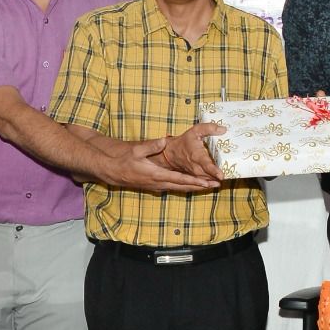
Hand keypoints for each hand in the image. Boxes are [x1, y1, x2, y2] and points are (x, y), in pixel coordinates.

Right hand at [102, 138, 220, 192]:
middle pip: (184, 187)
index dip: (195, 182)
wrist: (113, 171)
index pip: (180, 180)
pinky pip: (174, 188)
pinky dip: (185, 186)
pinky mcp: (156, 186)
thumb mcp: (136, 150)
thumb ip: (152, 145)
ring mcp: (157, 186)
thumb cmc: (125, 160)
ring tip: (209, 187)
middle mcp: (159, 183)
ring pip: (180, 188)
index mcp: (156, 175)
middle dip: (200, 187)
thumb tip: (164, 140)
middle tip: (216, 186)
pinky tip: (192, 185)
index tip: (207, 183)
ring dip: (194, 188)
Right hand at [158, 123, 224, 180]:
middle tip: (229, 178)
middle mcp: (195, 167)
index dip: (214, 171)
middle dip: (217, 178)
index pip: (206, 165)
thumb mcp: (195, 131)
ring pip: (205, 181)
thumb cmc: (185, 141)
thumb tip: (223, 129)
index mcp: (196, 156)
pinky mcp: (193, 178)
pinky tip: (215, 184)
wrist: (171, 153)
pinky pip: (201, 184)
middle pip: (208, 176)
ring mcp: (194, 174)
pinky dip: (208, 184)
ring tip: (223, 181)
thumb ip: (208, 128)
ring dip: (213, 182)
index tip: (221, 175)